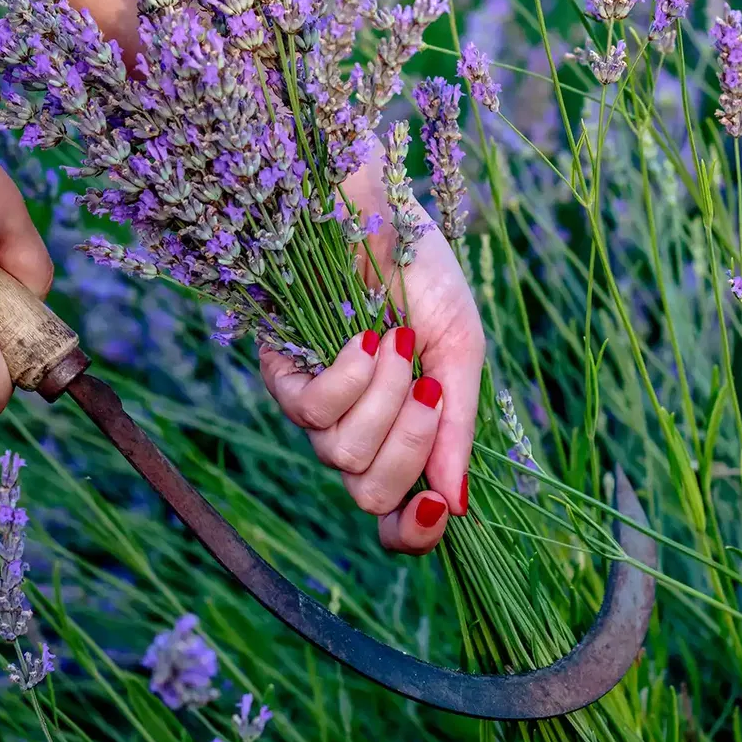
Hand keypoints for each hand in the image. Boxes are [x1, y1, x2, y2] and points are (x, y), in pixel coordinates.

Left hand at [260, 164, 484, 554]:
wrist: (378, 207)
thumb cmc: (420, 273)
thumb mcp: (459, 350)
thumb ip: (456, 428)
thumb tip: (458, 506)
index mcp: (401, 431)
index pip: (394, 516)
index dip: (411, 533)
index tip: (434, 510)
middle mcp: (355, 428)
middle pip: (370, 495)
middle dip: (409, 448)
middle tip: (429, 387)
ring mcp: (315, 405)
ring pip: (344, 456)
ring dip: (384, 400)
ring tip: (397, 342)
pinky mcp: (281, 373)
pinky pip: (313, 412)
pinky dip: (350, 376)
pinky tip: (364, 336)